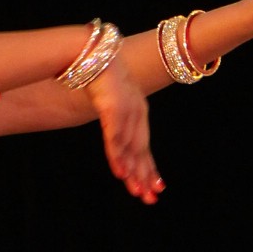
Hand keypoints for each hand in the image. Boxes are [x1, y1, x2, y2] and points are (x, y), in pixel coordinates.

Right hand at [86, 57, 164, 204]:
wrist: (96, 51)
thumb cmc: (102, 74)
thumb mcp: (114, 98)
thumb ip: (115, 115)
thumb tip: (114, 129)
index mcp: (138, 114)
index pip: (144, 148)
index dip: (150, 170)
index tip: (156, 189)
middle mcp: (136, 115)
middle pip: (141, 153)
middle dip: (145, 178)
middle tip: (150, 199)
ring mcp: (125, 112)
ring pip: (129, 149)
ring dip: (133, 172)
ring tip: (136, 191)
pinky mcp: (112, 109)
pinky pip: (115, 137)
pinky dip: (118, 156)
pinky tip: (121, 172)